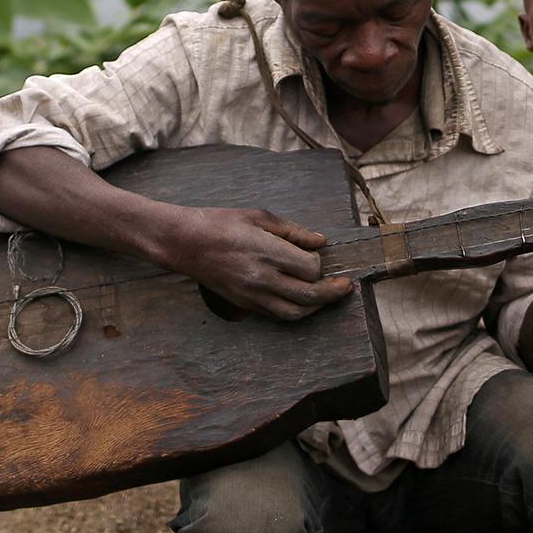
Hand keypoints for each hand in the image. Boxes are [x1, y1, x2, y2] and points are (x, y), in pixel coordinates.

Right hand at [167, 206, 353, 321]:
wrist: (186, 243)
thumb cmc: (222, 223)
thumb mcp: (259, 216)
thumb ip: (293, 231)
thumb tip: (320, 241)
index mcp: (267, 252)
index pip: (310, 268)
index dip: (319, 263)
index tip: (315, 253)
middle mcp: (262, 278)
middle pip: (309, 295)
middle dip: (332, 293)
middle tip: (347, 287)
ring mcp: (252, 295)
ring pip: (295, 313)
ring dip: (316, 307)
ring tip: (327, 297)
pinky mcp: (245, 305)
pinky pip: (277, 315)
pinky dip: (296, 311)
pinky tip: (303, 301)